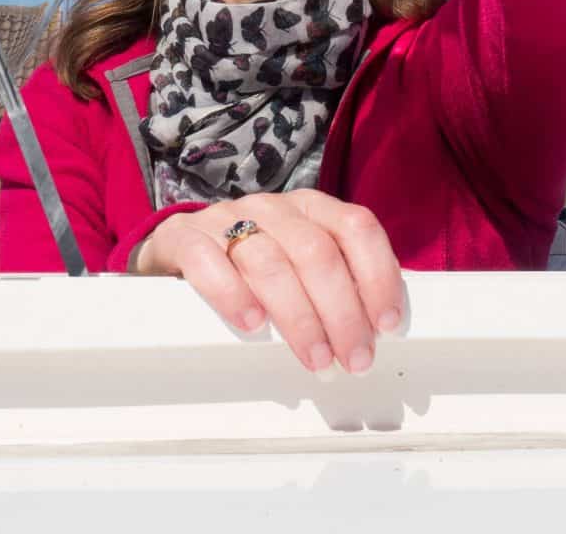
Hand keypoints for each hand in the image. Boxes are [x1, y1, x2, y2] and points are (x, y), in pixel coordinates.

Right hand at [132, 189, 404, 373]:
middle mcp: (272, 208)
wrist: (177, 249)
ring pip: (269, 261)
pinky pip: (208, 260)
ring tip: (316, 359)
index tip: (388, 324)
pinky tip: (253, 325)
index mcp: (310, 208)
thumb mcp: (299, 265)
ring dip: (299, 318)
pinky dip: (233, 294)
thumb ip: (336, 283)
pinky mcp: (184, 237)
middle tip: (354, 359)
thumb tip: (379, 331)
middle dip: (342, 312)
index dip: (378, 275)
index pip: (356, 227)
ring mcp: (226, 218)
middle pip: (316, 252)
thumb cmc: (251, 266)